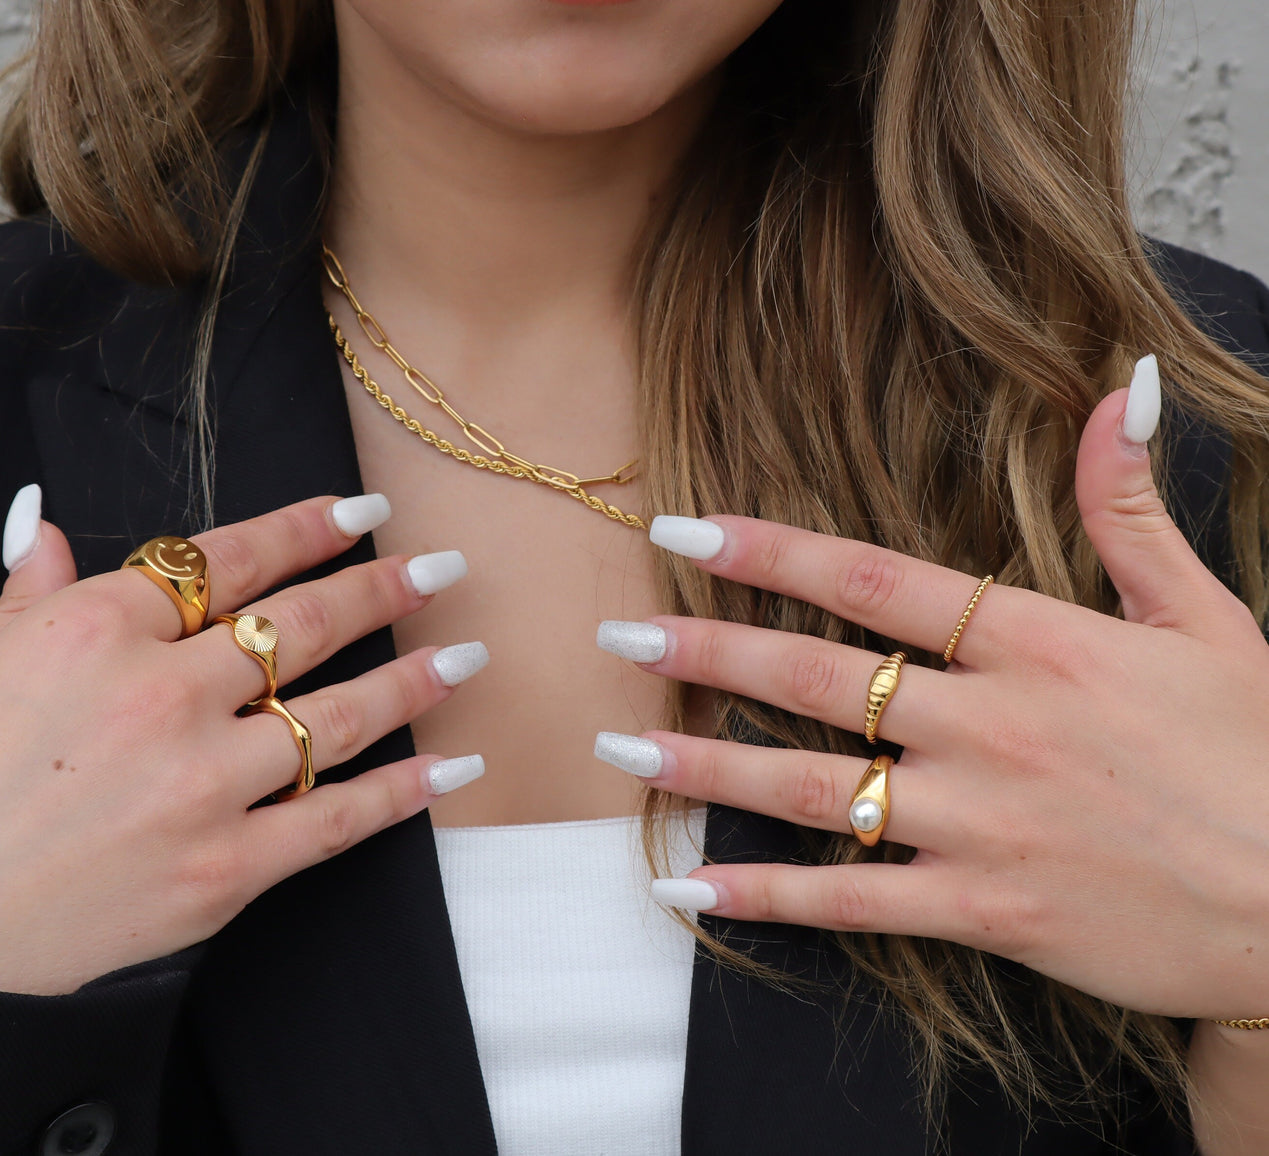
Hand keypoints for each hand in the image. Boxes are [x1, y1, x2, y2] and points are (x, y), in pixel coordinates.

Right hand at [0, 491, 486, 995]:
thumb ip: (28, 595)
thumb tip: (40, 524)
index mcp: (98, 626)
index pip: (231, 559)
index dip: (308, 528)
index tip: (362, 512)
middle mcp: (164, 692)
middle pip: (303, 624)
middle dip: (384, 589)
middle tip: (442, 569)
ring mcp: (203, 781)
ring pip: (338, 714)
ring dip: (414, 680)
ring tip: (467, 655)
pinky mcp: (225, 867)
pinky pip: (338, 820)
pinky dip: (405, 793)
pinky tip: (453, 769)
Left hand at [598, 361, 1268, 1020]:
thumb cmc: (1259, 756)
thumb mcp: (1209, 618)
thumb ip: (1135, 510)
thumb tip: (1121, 389)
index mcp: (1041, 645)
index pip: (876, 582)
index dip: (773, 553)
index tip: (688, 530)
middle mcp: (993, 727)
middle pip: (820, 678)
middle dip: (708, 650)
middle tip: (618, 634)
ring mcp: (982, 823)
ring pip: (814, 788)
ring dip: (708, 764)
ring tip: (622, 745)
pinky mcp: (987, 908)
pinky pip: (852, 903)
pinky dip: (767, 896)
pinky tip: (691, 887)